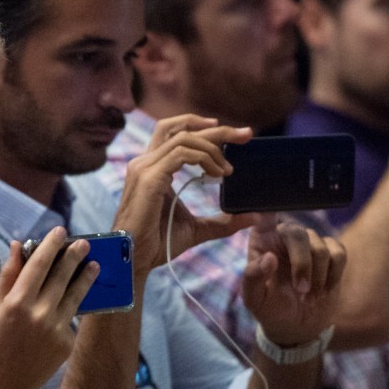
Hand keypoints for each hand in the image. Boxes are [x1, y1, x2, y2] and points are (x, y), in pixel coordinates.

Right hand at [0, 226, 97, 388]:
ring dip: (85, 278)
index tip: (60, 231)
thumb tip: (17, 246)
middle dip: (74, 257)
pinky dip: (70, 310)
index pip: (38, 265)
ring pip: (75, 296)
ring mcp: (56, 330)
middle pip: (61, 277)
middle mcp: (39, 314)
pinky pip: (71, 319)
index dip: (51, 246)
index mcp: (17, 303)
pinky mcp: (67, 343)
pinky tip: (72, 303)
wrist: (5, 386)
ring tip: (94, 265)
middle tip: (84, 243)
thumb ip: (8, 277)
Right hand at [116, 114, 255, 272]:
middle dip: (217, 129)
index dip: (205, 129)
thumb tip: (252, 217)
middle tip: (245, 134)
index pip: (177, 133)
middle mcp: (146, 162)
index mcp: (154, 168)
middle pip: (181, 129)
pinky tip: (217, 175)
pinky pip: (181, 154)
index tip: (234, 137)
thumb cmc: (159, 244)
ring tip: (228, 170)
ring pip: (183, 138)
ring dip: (213, 147)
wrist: (136, 259)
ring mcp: (145, 167)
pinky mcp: (149, 177)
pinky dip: (203, 158)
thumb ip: (222, 221)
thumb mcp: (197, 229)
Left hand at [241, 216, 345, 347]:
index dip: (266, 210)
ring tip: (309, 298)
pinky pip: (338, 254)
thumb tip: (268, 258)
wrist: (297, 325)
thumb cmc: (270, 308)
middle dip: (302, 264)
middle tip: (301, 290)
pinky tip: (323, 290)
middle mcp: (285, 236)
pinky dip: (333, 275)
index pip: (262, 215)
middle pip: (298, 233)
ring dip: (317, 277)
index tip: (265, 215)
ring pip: (320, 246)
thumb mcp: (255, 299)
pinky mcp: (331, 252)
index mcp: (262, 242)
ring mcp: (310, 243)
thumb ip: (254, 278)